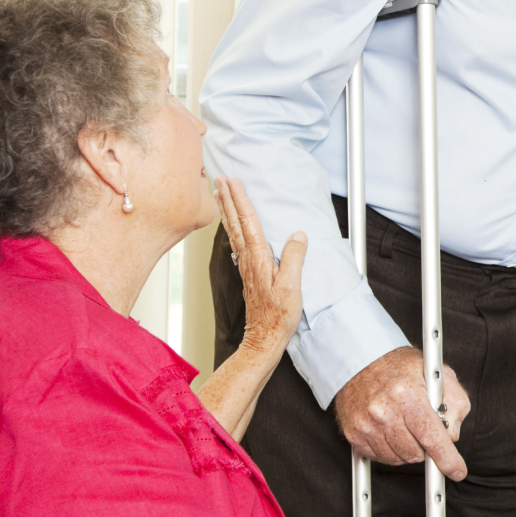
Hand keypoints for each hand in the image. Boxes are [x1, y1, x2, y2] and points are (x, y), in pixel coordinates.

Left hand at [219, 176, 307, 361]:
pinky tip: (232, 225)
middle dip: (227, 198)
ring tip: (219, 194)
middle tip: (218, 178)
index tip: (233, 180)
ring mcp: (246, 266)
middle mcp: (248, 259)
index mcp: (258, 258)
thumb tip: (298, 234)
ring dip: (226, 210)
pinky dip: (232, 227)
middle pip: (235, 222)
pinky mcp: (249, 272)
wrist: (264, 338)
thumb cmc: (278, 316)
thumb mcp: (292, 287)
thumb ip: (294, 258)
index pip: (248, 222)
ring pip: (233, 231)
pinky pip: (237, 241)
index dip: (241, 200)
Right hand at [334, 346, 472, 480]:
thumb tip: (452, 434)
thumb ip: (455, 403)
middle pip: (415, 453)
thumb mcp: (438, 373)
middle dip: (426, 446)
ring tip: (405, 425)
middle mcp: (384, 411)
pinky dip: (390, 450)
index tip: (457, 471)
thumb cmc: (401, 367)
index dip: (448, 458)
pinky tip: (391, 430)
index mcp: (408, 394)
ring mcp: (366, 424)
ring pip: (398, 458)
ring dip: (407, 449)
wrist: (361, 359)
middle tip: (423, 428)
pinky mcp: (353, 433)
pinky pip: (379, 457)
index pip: (432, 437)